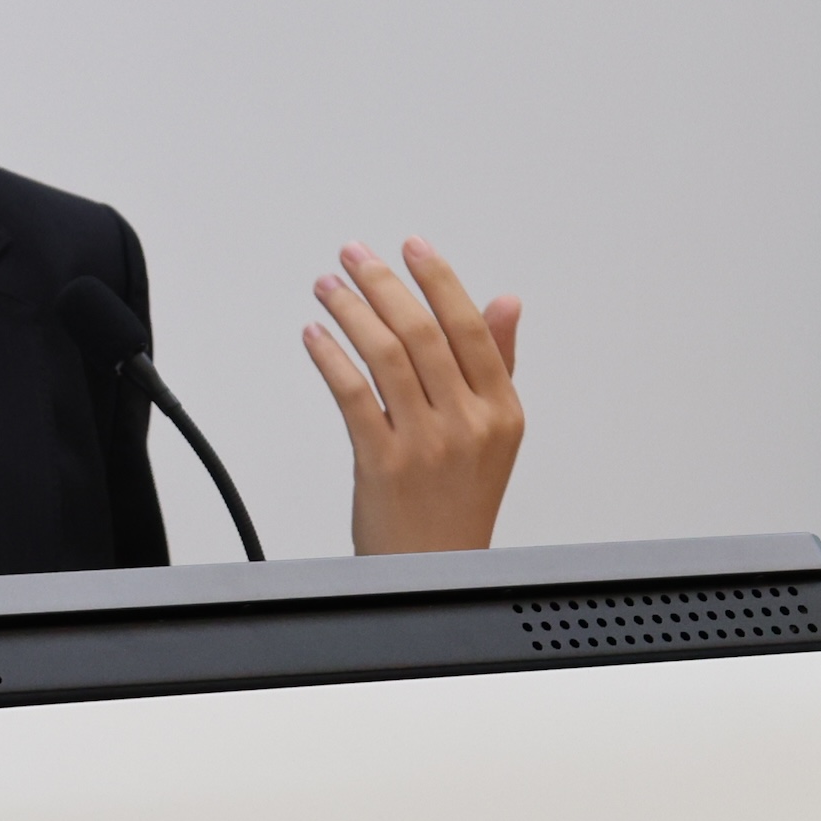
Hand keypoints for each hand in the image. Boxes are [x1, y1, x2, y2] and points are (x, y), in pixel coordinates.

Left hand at [304, 239, 524, 554]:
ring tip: (327, 287)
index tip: (411, 247)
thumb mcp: (494, 434)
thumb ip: (498, 365)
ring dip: (351, 312)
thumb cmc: (459, 501)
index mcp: (502, 411)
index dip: (438, 281)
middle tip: (355, 255)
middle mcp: (468, 425)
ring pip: (386, 356)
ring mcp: (426, 445)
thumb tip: (506, 302)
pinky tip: (315, 335)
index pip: (470, 329)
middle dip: (384, 284)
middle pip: (424, 334)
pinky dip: (330, 357)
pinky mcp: (383, 464)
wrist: (433, 572)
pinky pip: (352, 395)